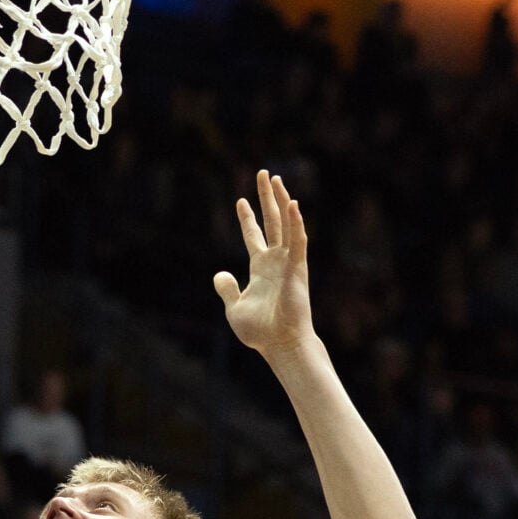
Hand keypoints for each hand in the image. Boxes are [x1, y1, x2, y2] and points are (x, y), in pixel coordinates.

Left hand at [214, 170, 314, 356]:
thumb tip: (219, 274)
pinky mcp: (298, 268)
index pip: (254, 236)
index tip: (240, 200)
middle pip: (272, 222)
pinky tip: (292, 204)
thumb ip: (227, 289)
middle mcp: (276, 261)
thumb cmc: (260, 332)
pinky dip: (296, 222)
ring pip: (285, 224)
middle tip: (264, 174)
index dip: (247, 218)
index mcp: (261, 268)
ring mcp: (288, 262)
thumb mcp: (234, 308)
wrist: (279, 344)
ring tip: (275, 178)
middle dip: (267, 198)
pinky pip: (298, 241)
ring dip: (281, 200)